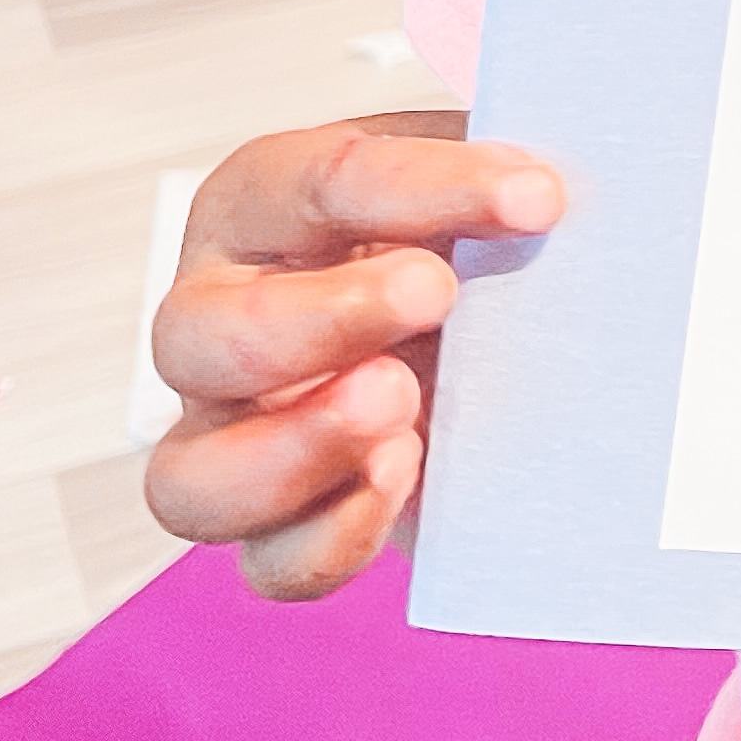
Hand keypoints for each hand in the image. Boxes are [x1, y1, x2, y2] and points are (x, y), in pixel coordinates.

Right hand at [144, 114, 562, 602]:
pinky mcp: (283, 524)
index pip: (316, 184)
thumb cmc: (464, 237)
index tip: (535, 197)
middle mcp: (217, 322)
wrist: (489, 327)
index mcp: (263, 206)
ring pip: (190, 480)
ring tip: (404, 407)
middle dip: (321, 317)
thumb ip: (499, 179)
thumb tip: (550, 193)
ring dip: (300, 449)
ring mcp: (231, 436)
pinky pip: (271, 562)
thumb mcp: (475, 180)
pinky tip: (410, 477)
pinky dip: (338, 533)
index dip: (424, 189)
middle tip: (434, 294)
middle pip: (197, 334)